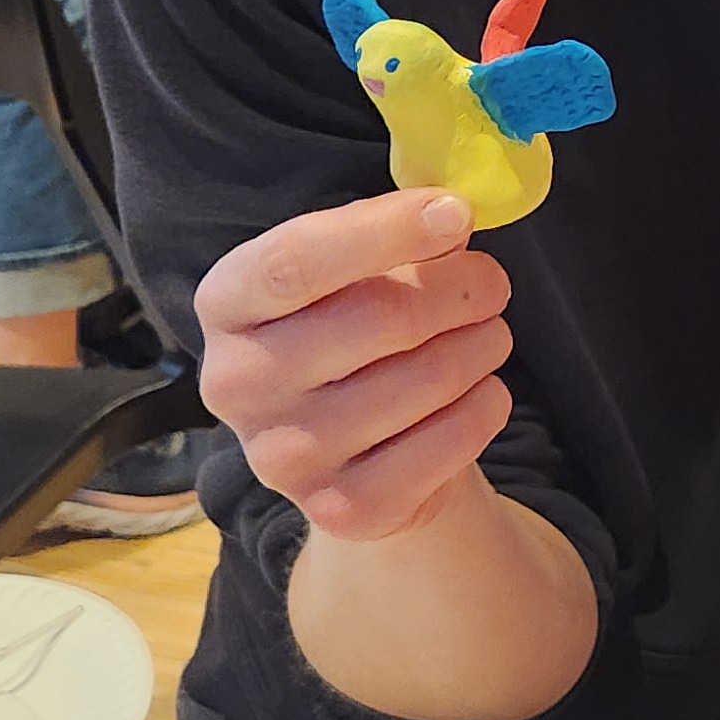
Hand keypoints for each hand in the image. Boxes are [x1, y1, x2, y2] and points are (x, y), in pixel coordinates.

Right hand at [193, 188, 516, 542]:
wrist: (356, 452)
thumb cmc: (354, 333)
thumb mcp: (355, 272)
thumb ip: (393, 238)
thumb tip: (450, 216)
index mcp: (227, 305)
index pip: (295, 261)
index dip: (385, 231)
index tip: (454, 212)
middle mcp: (237, 383)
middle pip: (379, 318)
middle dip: (462, 289)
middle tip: (493, 285)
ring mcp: (283, 456)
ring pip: (426, 378)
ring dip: (483, 344)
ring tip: (490, 336)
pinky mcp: (339, 508)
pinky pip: (447, 442)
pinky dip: (486, 405)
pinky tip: (483, 391)